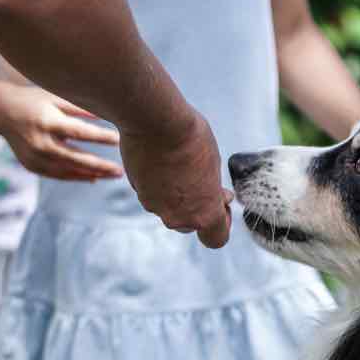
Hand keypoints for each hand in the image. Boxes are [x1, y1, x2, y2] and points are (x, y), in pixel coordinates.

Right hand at [0, 83, 123, 180]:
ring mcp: (34, 157)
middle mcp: (40, 142)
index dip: (99, 137)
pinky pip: (57, 175)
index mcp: (47, 121)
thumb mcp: (55, 98)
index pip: (79, 132)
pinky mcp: (31, 165)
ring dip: (91, 174)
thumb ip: (80, 108)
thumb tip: (109, 112)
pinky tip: (93, 178)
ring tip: (112, 174)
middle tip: (120, 171)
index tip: (119, 139)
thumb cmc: (32, 100)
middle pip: (75, 158)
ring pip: (68, 171)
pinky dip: (76, 176)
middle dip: (99, 166)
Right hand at [119, 110, 232, 247]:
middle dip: (196, 205)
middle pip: (190, 223)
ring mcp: (154, 206)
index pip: (216, 240)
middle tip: (200, 178)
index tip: (220, 202)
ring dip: (176, 193)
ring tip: (179, 163)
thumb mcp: (214, 165)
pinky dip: (158, 182)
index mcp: (204, 214)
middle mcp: (178, 218)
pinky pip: (153, 193)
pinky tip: (162, 159)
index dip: (222, 223)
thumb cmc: (192, 138)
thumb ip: (212, 189)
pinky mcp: (137, 191)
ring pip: (169, 208)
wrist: (155, 120)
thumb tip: (217, 197)